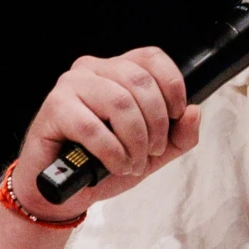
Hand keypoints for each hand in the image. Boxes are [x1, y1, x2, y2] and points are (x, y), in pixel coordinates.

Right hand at [9, 48, 201, 220]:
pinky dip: (112, 152)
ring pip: (120, 102)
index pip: (151, 58)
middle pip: (140, 82)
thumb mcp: (151, 153)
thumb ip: (178, 136)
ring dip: (134, 140)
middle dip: (155, 124)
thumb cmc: (101, 164)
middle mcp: (93, 70)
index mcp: (116, 71)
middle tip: (151, 152)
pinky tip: (114, 164)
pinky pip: (93, 127)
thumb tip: (194, 112)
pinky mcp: (54, 108)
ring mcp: (71, 86)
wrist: (64, 191)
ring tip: (132, 163)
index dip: (172, 84)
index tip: (176, 116)